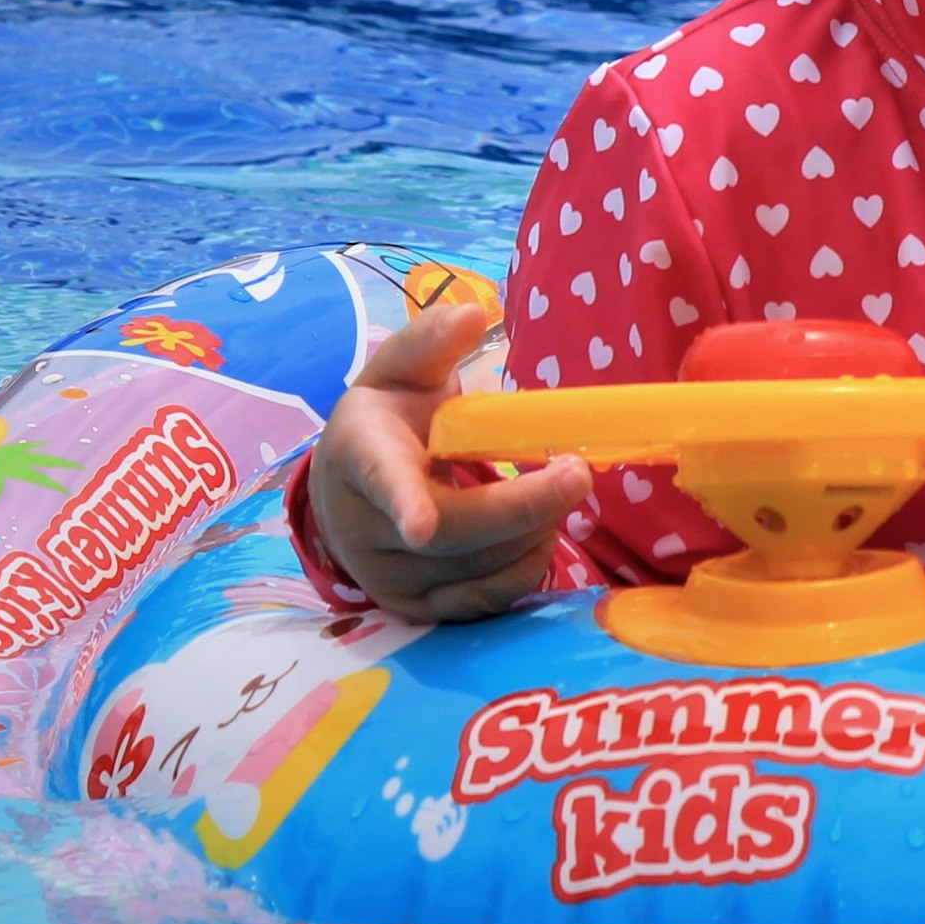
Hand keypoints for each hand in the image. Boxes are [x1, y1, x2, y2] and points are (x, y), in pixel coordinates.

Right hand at [303, 299, 590, 623]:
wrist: (345, 490)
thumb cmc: (387, 420)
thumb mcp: (400, 370)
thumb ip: (431, 340)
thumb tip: (474, 313)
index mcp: (360, 455)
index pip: (384, 483)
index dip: (404, 503)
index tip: (422, 524)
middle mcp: (365, 527)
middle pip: (455, 532)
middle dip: (526, 505)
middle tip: (578, 473)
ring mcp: (388, 577)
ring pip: (478, 569)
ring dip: (535, 532)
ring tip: (558, 492)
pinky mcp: (417, 610)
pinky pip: (485, 602)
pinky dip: (526, 567)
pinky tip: (540, 532)